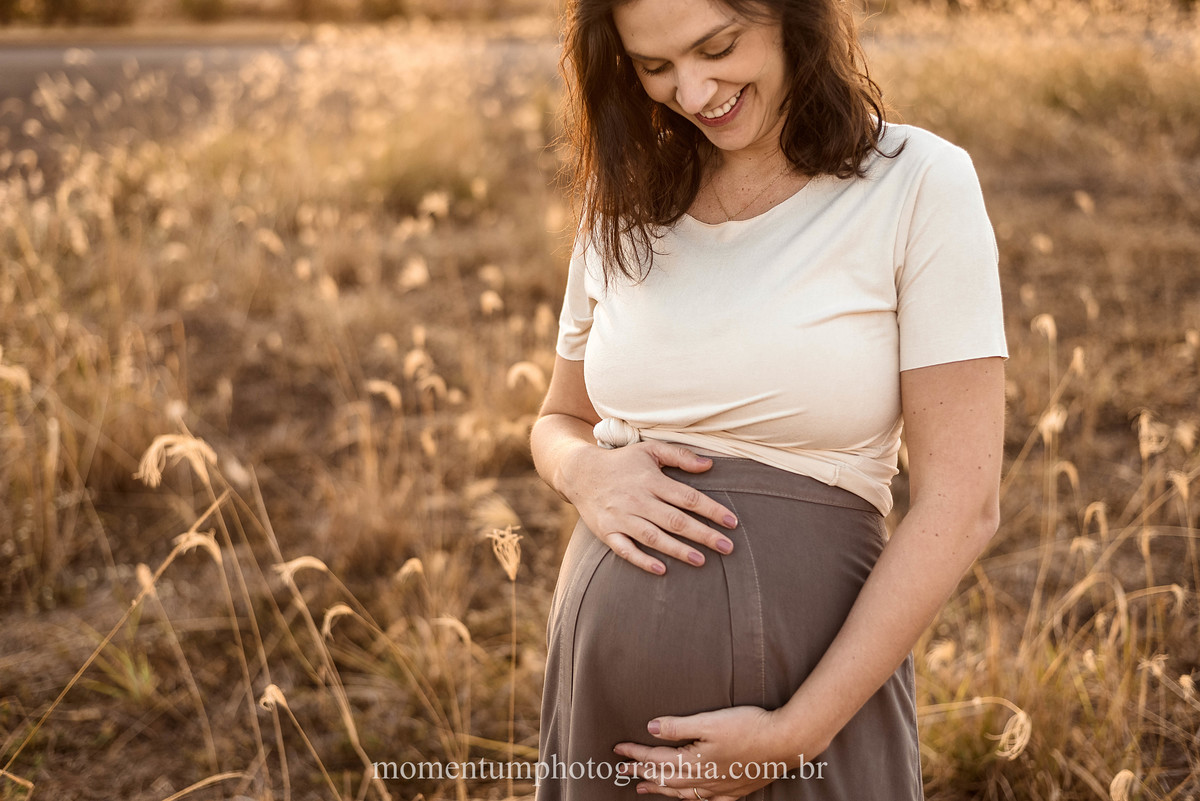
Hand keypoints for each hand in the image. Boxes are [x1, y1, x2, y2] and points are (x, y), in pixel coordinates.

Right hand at [560, 441, 737, 574]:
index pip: (688, 497)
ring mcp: (621, 517)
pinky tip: (661, 569)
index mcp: (651, 480)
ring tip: (702, 560)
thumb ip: (679, 456)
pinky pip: (625, 549)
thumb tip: (710, 465)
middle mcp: (637, 500)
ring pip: (653, 537)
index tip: (732, 523)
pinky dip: (642, 560)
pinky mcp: (606, 532)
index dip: (712, 510)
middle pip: (675, 520)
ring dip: (678, 550)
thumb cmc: (622, 462)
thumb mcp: (649, 451)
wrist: (580, 473)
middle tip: (727, 547)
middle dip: (702, 534)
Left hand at [613, 706, 822, 799]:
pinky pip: (705, 800)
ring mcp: (719, 787)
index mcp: (694, 760)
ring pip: (682, 792)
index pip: (656, 758)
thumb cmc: (748, 727)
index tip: (618, 750)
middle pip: (665, 778)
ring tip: (644, 789)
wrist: (784, 743)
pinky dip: (690, 800)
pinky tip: (688, 799)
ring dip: (661, 789)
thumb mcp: (709, 721)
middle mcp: (703, 778)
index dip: (636, 753)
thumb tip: (651, 728)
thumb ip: (678, 726)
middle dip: (642, 773)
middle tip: (622, 771)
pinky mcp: (734, 790)